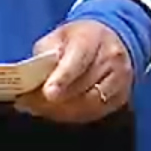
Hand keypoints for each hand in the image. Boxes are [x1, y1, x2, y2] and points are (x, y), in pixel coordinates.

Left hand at [15, 19, 132, 122]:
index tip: (48, 93)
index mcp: (92, 37)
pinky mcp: (121, 96)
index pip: (78, 60)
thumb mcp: (60, 34)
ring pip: (89, 104)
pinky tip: (58, 113)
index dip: (63, 78)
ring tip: (39, 110)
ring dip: (61, 111)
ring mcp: (120, 78)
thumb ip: (47, 52)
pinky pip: (95, 113)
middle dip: (54, 100)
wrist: (112, 37)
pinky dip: (73, 116)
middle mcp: (111, 58)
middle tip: (29, 104)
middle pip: (82, 86)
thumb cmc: (80, 37)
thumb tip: (36, 76)